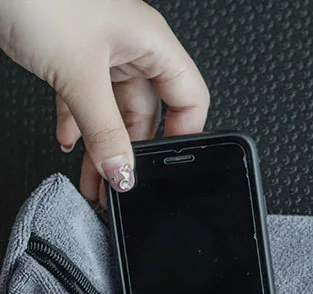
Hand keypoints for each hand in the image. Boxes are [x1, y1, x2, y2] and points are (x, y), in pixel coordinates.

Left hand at [0, 0, 209, 204]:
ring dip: (101, 145)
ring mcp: (101, 51)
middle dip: (130, 151)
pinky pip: (85, 101)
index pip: (189, 98)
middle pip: (146, 113)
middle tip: (117, 180)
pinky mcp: (71, 55)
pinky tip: (69, 142)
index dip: (183, 134)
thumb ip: (104, 131)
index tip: (165, 166)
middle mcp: (132, 46)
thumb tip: (122, 171)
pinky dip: (78, 125)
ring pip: (113, 112)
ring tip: (92, 176)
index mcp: (152, 42)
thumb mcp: (78, 74)